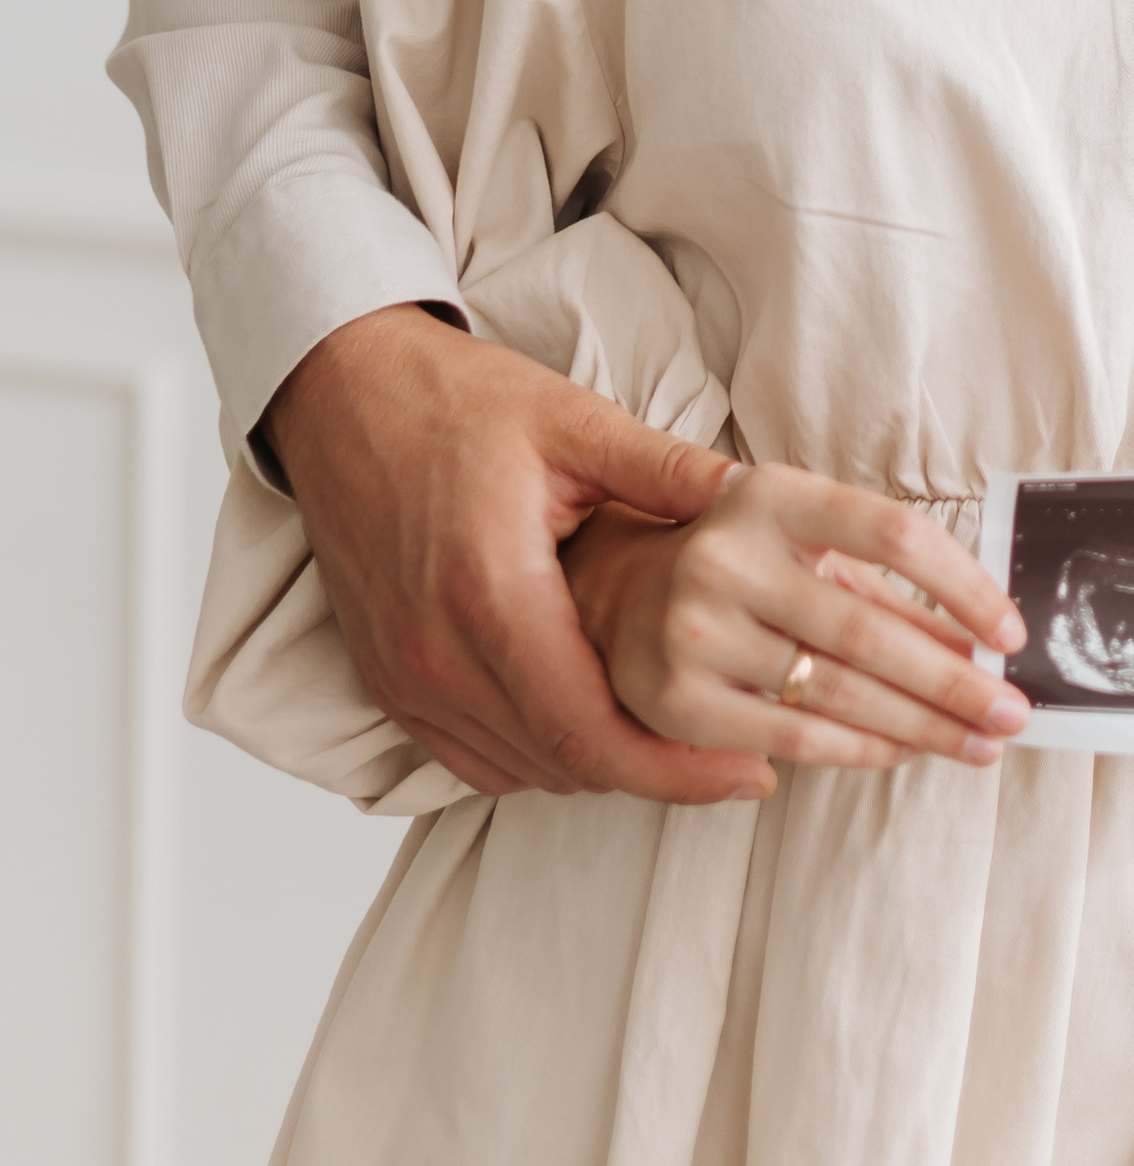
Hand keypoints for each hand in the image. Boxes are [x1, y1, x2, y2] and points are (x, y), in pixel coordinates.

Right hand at [265, 305, 772, 801]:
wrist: (342, 391)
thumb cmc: (454, 400)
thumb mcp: (574, 421)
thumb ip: (668, 471)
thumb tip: (758, 498)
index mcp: (491, 593)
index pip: (593, 731)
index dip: (678, 768)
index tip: (750, 773)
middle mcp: (437, 654)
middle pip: (564, 764)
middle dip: (656, 774)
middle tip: (734, 760)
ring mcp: (404, 676)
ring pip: (521, 770)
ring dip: (598, 765)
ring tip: (675, 737)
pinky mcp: (385, 680)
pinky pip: (472, 758)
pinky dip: (536, 756)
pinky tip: (589, 721)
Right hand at [563, 465, 1028, 776]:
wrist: (612, 594)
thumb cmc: (739, 563)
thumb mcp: (803, 544)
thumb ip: (884, 587)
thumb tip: (981, 646)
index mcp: (770, 495)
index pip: (893, 532)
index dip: (964, 585)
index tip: (1012, 632)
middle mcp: (726, 557)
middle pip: (871, 629)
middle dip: (956, 681)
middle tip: (1013, 712)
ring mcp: (694, 631)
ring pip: (839, 692)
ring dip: (923, 725)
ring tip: (978, 742)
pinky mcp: (678, 701)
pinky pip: (794, 738)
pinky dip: (861, 749)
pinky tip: (906, 752)